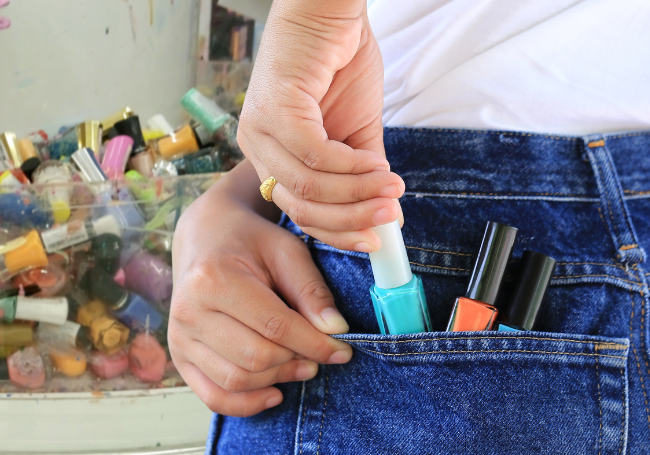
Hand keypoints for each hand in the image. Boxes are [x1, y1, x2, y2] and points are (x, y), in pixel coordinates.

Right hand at [170, 162, 352, 416]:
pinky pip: (214, 397)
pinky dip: (247, 404)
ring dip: (277, 380)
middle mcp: (188, 311)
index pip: (275, 326)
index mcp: (213, 278)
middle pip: (256, 357)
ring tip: (299, 366)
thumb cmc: (248, 242)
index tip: (342, 350)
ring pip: (237, 380)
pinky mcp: (179, 357)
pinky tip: (274, 392)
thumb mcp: (286, 251)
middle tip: (319, 356)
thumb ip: (311, 290)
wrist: (204, 238)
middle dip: (295, 361)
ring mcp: (179, 337)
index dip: (315, 344)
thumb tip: (336, 331)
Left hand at [239, 0, 403, 252]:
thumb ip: (366, 175)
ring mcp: (260, 130)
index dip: (339, 231)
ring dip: (357, 193)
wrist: (331, 10)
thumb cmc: (339, 62)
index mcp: (271, 156)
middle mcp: (257, 147)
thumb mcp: (358, 130)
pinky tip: (375, 163)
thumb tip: (390, 217)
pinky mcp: (273, 111)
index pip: (298, 212)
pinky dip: (350, 166)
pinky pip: (314, 155)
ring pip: (308, 187)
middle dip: (351, 219)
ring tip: (391, 188)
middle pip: (300, 208)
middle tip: (391, 216)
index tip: (377, 237)